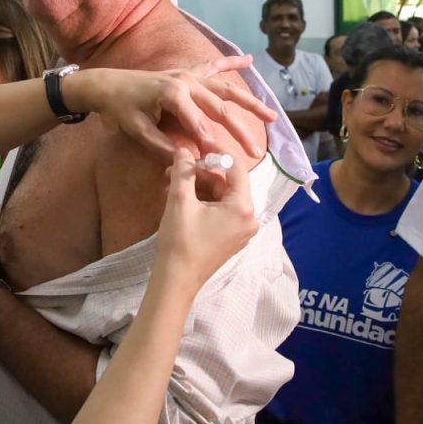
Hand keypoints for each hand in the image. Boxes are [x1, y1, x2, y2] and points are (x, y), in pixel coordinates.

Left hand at [68, 56, 275, 161]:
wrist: (107, 84)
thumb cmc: (120, 109)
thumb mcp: (137, 131)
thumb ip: (163, 147)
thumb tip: (188, 163)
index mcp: (172, 94)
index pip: (198, 124)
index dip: (210, 144)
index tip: (224, 162)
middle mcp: (185, 81)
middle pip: (219, 108)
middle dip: (239, 131)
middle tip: (257, 152)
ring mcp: (188, 74)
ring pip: (226, 88)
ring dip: (249, 102)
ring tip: (271, 115)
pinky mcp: (187, 72)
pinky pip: (213, 66)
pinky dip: (231, 62)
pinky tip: (249, 60)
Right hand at [157, 148, 257, 284]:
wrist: (176, 280)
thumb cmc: (180, 240)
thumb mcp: (179, 200)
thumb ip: (184, 171)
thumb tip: (183, 149)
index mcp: (243, 207)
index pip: (236, 168)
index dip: (217, 151)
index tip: (199, 143)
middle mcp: (249, 218)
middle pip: (228, 183)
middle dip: (202, 172)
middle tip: (178, 166)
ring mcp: (241, 230)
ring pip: (222, 197)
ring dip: (199, 186)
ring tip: (172, 182)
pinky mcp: (231, 238)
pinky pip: (221, 210)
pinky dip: (203, 201)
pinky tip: (181, 198)